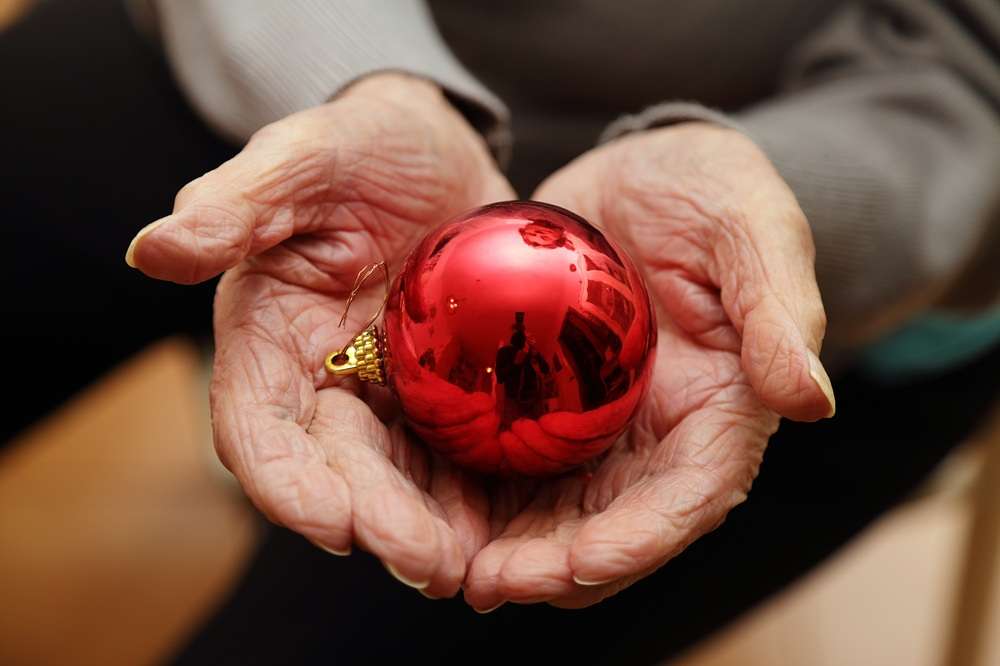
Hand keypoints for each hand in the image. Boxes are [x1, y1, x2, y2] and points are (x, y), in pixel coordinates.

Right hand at [126, 73, 514, 597]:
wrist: (435, 148)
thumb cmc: (362, 143)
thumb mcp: (306, 154)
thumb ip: (238, 203)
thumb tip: (152, 251)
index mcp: (268, 336)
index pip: (259, 426)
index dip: (287, 482)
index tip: (332, 524)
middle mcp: (321, 379)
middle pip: (336, 469)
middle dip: (374, 523)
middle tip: (426, 566)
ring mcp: (387, 391)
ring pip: (396, 478)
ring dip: (424, 530)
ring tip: (466, 569)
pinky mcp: (445, 391)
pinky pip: (454, 453)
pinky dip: (472, 496)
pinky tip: (505, 529)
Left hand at [460, 123, 835, 608]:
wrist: (651, 174)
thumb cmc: (717, 194)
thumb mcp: (755, 230)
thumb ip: (779, 311)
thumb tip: (809, 401)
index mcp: (720, 412)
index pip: (687, 498)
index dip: (636, 541)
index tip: (575, 565)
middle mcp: (660, 436)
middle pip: (613, 524)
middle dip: (556, 567)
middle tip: (487, 584)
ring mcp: (603, 423)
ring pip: (558, 507)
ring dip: (511, 547)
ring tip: (450, 567)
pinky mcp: (553, 400)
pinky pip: (514, 454)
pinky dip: (478, 488)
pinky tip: (427, 500)